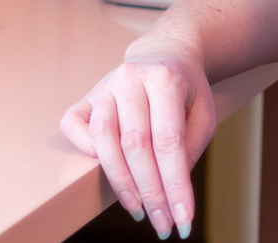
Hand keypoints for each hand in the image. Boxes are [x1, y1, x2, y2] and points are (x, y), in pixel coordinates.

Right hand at [60, 51, 215, 239]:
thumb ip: (189, 147)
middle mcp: (130, 78)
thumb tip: (171, 188)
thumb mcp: (203, 113)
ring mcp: (104, 86)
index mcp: (165, 78)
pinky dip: (86, 151)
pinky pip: (74, 125)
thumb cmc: (185, 90)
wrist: (163, 54)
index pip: (168, 140)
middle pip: (136, 145)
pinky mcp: (87, 96)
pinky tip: (106, 172)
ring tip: (139, 209)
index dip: (174, 184)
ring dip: (121, 182)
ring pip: (104, 139)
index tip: (183, 219)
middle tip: (162, 224)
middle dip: (150, 192)